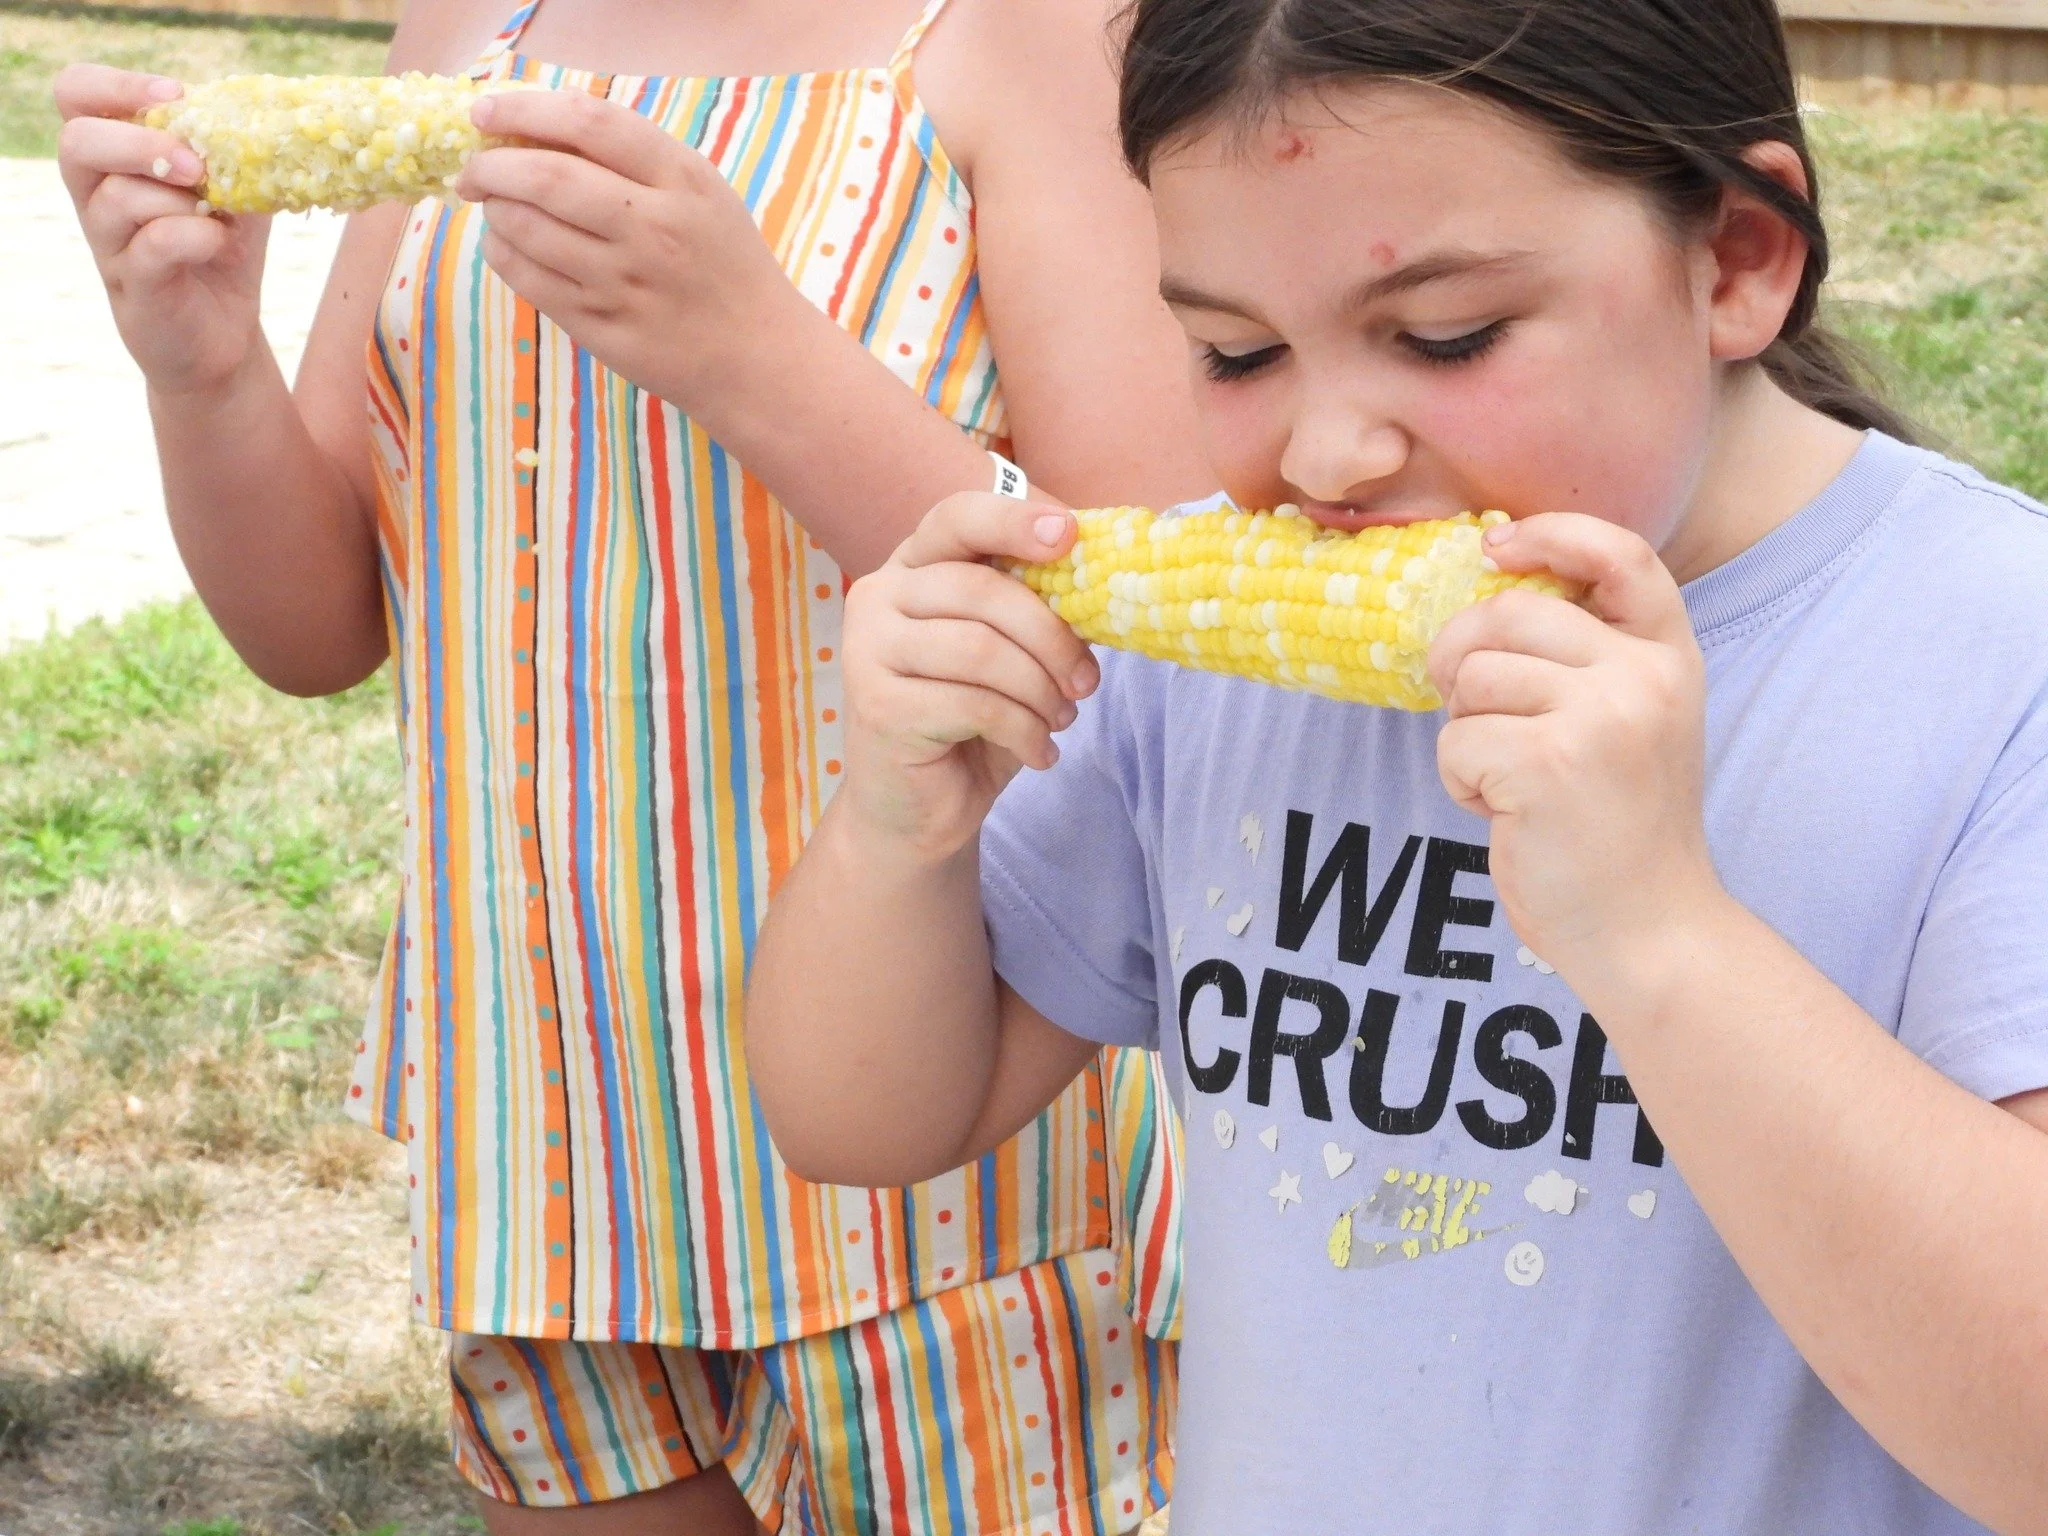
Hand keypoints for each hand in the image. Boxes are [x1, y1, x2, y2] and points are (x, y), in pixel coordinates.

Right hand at [55, 64, 270, 395]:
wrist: (224, 335)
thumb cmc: (220, 248)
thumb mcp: (235, 187)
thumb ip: (235, 146)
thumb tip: (260, 111)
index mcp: (113, 157)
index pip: (76, 94)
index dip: (117, 85)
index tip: (176, 95)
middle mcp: (95, 194)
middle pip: (78, 141)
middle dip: (143, 144)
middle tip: (198, 167)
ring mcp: (107, 242)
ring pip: (118, 198)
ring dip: (180, 200)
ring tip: (217, 215)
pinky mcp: (131, 284)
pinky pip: (152, 245)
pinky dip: (194, 236)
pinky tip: (218, 242)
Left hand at [458, 89, 794, 404]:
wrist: (758, 357)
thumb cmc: (723, 264)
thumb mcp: (701, 193)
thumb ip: (633, 158)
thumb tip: (535, 129)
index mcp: (682, 181)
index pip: (587, 123)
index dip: (524, 108)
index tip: (486, 110)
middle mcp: (653, 229)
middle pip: (545, 178)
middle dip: (490, 166)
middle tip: (474, 169)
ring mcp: (626, 284)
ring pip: (527, 231)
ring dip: (495, 211)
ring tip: (495, 207)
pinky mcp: (605, 330)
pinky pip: (530, 282)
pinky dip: (503, 254)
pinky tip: (506, 245)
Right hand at [840, 493, 1100, 860]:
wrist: (918, 809)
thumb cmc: (970, 723)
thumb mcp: (1011, 655)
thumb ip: (1037, 609)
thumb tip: (1102, 577)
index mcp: (913, 566)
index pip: (958, 518)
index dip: (1013, 519)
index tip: (1070, 534)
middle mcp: (878, 595)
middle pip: (982, 591)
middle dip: (1051, 637)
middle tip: (1086, 682)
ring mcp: (867, 649)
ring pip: (982, 650)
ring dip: (1040, 691)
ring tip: (1060, 720)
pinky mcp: (877, 705)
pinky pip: (974, 704)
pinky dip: (1024, 730)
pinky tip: (1038, 751)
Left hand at [1428, 512, 1717, 976]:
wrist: (1648, 930)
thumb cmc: (1617, 829)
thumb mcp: (1629, 723)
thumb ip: (1585, 661)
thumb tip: (1484, 600)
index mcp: (1669, 656)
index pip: (1621, 556)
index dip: (1552, 534)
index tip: (1496, 548)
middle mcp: (1644, 676)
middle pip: (1507, 615)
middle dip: (1462, 660)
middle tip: (1470, 714)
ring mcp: (1600, 716)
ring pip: (1472, 680)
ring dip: (1465, 733)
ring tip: (1508, 780)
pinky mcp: (1547, 763)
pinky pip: (1456, 741)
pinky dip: (1461, 780)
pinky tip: (1504, 813)